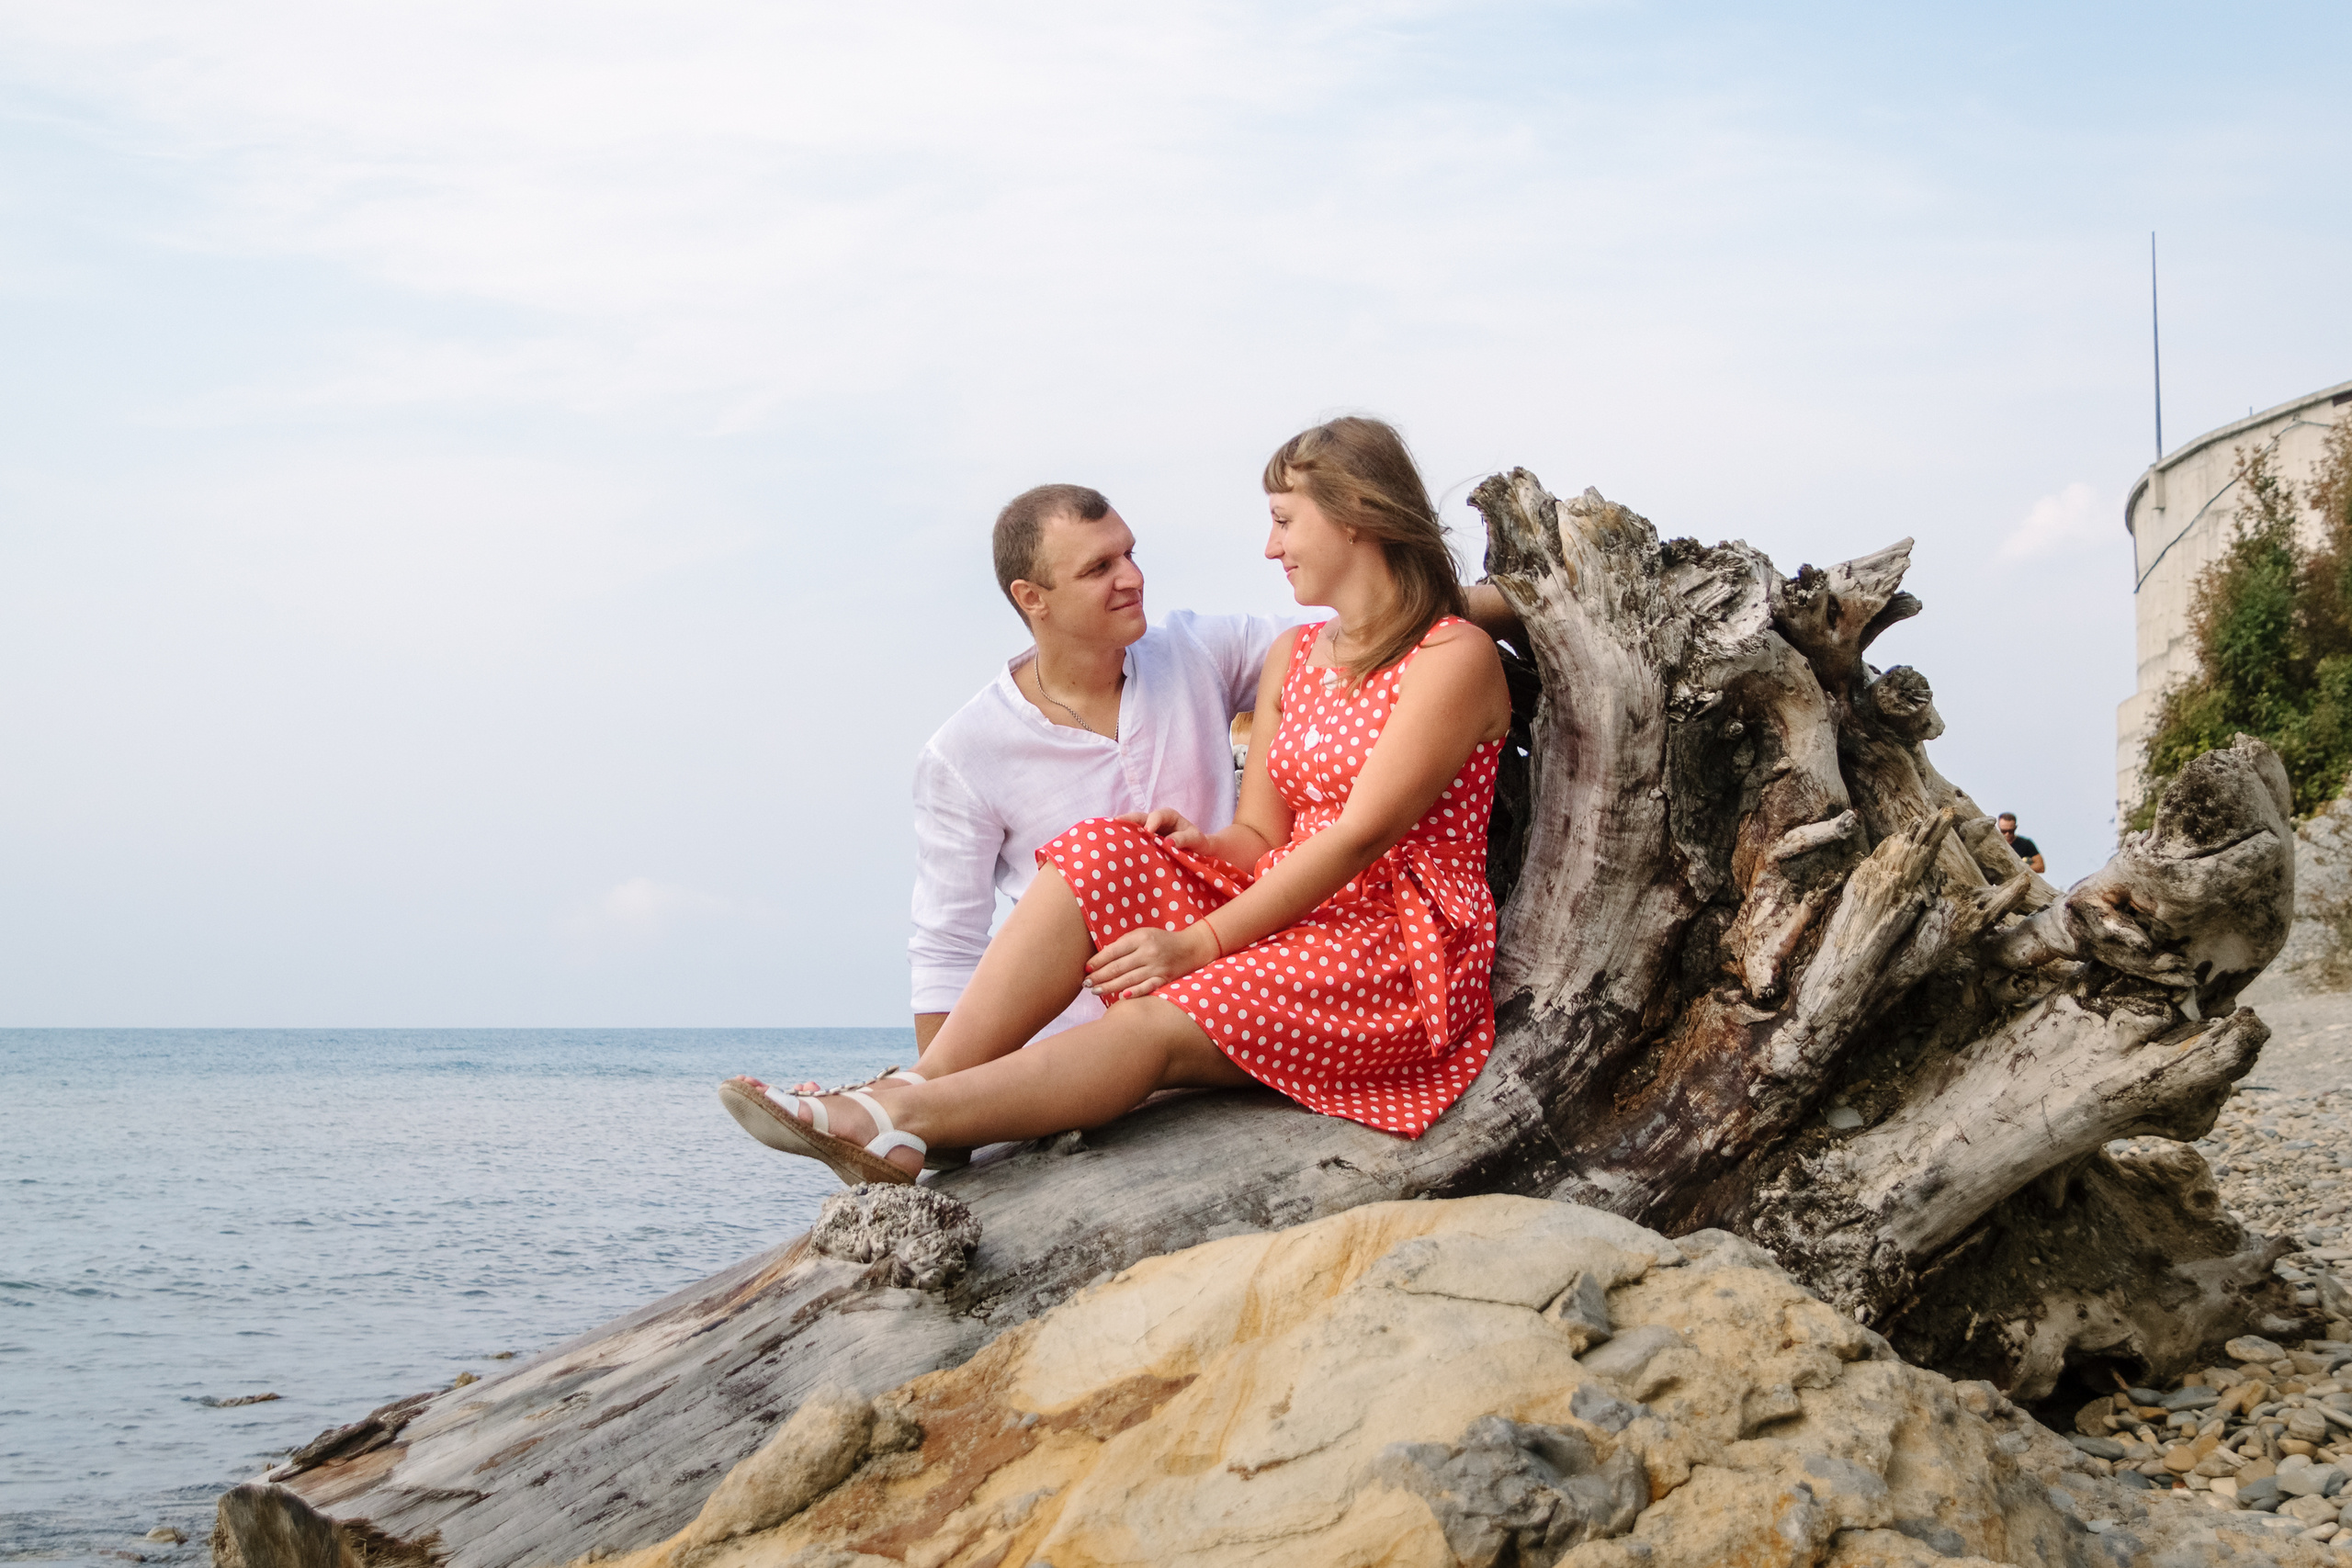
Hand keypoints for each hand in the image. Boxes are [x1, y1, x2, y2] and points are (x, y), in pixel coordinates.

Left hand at [1084, 922, 1219, 1001]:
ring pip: (1128, 979)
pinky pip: (1147, 987)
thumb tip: (1101, 959)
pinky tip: (1121, 997)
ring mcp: (1157, 967)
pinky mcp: (1165, 979)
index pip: (1113, 951)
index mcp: (1141, 938)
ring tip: (1095, 991)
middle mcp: (1148, 952)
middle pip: (1118, 967)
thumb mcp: (1143, 934)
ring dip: (1109, 987)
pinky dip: (1134, 992)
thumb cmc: (1161, 941)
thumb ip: (1124, 944)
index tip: (1086, 970)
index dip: (1098, 961)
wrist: (1191, 948)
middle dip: (1100, 976)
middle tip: (1086, 984)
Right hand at [1114, 808, 1207, 852]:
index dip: (1152, 822)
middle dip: (1127, 820)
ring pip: (1133, 828)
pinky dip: (1125, 842)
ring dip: (1123, 831)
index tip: (1148, 831)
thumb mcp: (1196, 839)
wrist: (1198, 849)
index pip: (1158, 816)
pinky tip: (1114, 847)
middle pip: (1139, 818)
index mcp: (1169, 816)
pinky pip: (1133, 839)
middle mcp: (1155, 821)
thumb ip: (1184, 839)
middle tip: (1114, 825)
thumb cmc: (1197, 842)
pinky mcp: (1144, 841)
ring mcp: (1147, 831)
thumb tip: (1168, 843)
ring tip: (1108, 835)